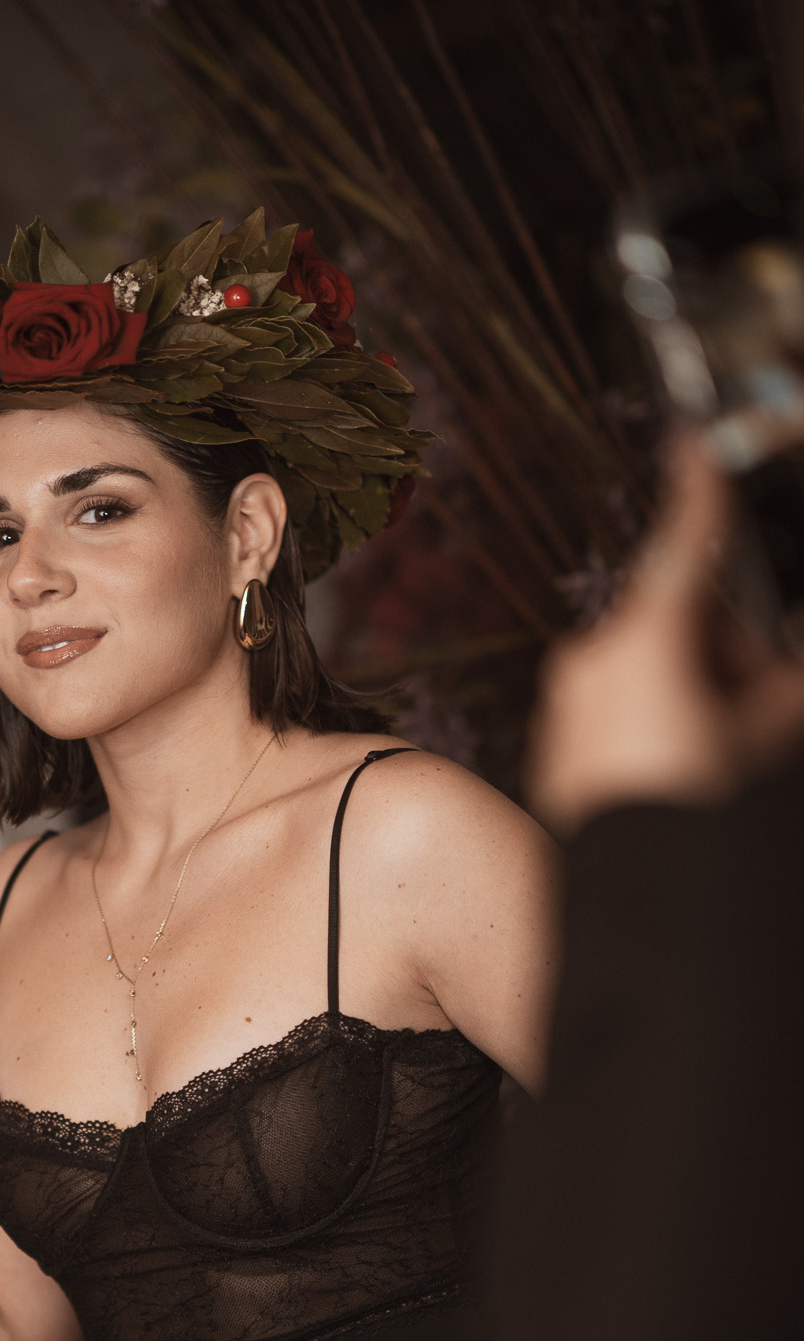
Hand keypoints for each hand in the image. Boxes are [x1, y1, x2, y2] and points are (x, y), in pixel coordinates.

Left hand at [529, 433, 803, 836]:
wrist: (636, 894)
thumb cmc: (693, 806)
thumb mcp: (768, 735)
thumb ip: (788, 687)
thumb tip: (792, 673)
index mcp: (646, 641)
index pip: (684, 547)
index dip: (699, 493)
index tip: (692, 446)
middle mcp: (596, 662)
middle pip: (680, 630)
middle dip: (726, 657)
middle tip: (756, 713)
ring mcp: (570, 707)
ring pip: (651, 676)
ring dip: (694, 698)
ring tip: (722, 755)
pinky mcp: (559, 749)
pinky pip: (618, 718)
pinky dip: (655, 730)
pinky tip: (680, 774)